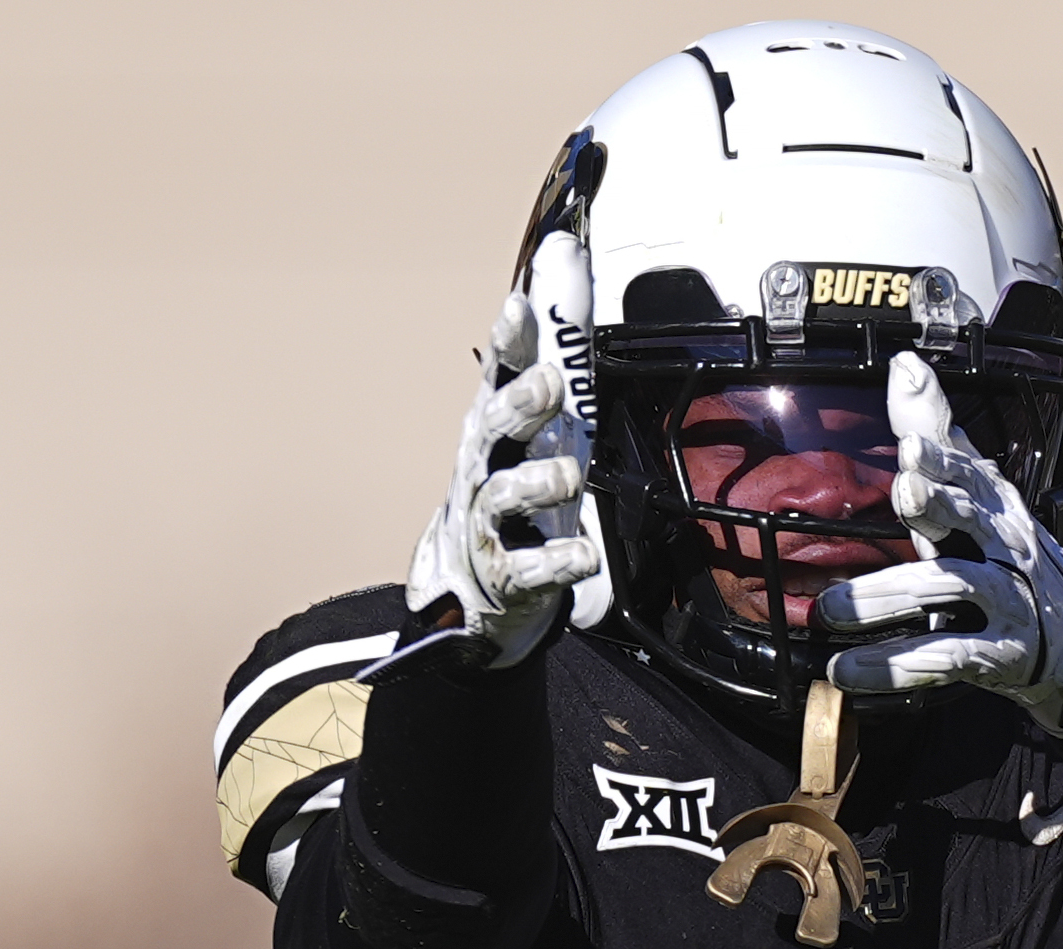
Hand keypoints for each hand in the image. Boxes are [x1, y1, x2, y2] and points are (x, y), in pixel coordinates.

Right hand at [403, 254, 599, 670]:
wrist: (479, 584)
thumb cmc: (518, 483)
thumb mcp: (542, 412)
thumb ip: (555, 337)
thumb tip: (564, 249)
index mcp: (496, 425)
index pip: (499, 373)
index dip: (508, 342)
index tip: (519, 305)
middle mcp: (487, 466)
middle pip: (493, 428)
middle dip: (519, 403)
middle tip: (548, 384)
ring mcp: (492, 522)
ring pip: (504, 495)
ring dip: (540, 481)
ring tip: (568, 475)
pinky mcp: (509, 574)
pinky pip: (529, 567)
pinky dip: (557, 561)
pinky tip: (583, 557)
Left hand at [811, 351, 1062, 733]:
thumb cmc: (1006, 555)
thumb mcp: (975, 492)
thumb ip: (935, 435)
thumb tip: (904, 365)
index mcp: (994, 503)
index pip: (970, 471)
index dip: (945, 457)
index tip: (915, 446)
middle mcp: (1004, 546)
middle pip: (973, 518)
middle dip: (940, 503)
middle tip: (905, 491)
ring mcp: (1007, 601)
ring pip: (951, 589)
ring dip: (889, 597)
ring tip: (834, 608)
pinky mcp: (998, 654)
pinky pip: (945, 656)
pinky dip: (897, 664)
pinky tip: (848, 668)